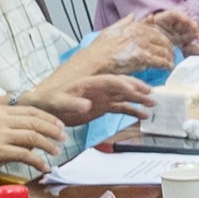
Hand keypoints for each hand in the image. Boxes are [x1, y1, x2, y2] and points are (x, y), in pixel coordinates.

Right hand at [0, 100, 70, 175]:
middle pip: (35, 122)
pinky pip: (25, 155)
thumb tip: (29, 136)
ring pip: (33, 137)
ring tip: (56, 152)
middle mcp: (1, 119)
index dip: (48, 118)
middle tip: (64, 138)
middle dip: (53, 130)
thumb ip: (7, 126)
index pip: (31, 111)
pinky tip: (44, 166)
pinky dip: (38, 161)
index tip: (59, 125)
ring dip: (48, 145)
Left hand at [29, 72, 153, 125]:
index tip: (136, 90)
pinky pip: (121, 108)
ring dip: (139, 100)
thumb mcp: (59, 103)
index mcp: (90, 82)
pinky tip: (142, 116)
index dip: (124, 85)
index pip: (111, 81)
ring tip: (152, 105)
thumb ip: (73, 103)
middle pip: (122, 85)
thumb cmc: (50, 101)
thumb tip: (87, 105)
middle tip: (151, 94)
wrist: (45, 107)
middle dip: (137, 88)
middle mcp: (99, 87)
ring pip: (125, 96)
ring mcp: (102, 97)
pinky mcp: (102, 107)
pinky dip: (132, 111)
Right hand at [75, 12, 181, 77]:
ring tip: (170, 63)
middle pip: (163, 40)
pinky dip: (166, 64)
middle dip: (169, 48)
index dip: (163, 38)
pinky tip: (167, 68)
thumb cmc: (98, 50)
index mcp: (133, 26)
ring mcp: (142, 45)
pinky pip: (160, 60)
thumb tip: (132, 15)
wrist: (93, 62)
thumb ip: (124, 23)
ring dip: (169, 57)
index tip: (166, 44)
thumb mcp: (110, 30)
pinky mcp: (142, 57)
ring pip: (163, 50)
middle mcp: (140, 33)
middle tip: (172, 56)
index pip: (155, 30)